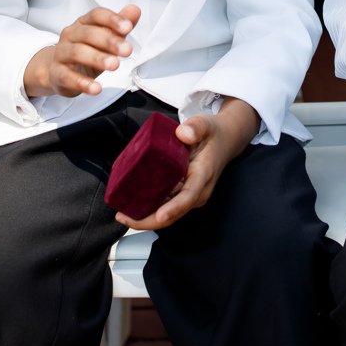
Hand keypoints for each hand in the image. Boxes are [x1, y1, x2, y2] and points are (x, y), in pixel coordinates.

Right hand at [23, 5, 140, 97]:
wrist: (56, 70)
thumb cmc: (85, 51)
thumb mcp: (104, 39)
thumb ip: (119, 26)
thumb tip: (135, 10)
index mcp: (83, 23)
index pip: (96, 15)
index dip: (112, 20)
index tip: (128, 27)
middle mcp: (70, 35)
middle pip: (88, 34)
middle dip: (109, 41)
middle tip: (127, 50)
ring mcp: (61, 54)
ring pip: (77, 53)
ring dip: (97, 59)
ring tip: (115, 65)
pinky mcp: (57, 73)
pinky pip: (67, 77)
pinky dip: (82, 83)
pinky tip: (96, 88)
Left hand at [114, 98, 259, 230]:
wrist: (224, 141)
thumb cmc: (213, 134)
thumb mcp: (206, 124)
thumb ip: (196, 127)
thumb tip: (181, 133)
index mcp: (203, 176)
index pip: (189, 197)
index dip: (174, 208)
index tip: (160, 216)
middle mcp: (197, 192)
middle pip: (173, 214)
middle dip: (148, 221)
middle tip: (122, 216)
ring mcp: (189, 196)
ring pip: (167, 214)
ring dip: (145, 218)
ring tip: (121, 214)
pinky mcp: (182, 195)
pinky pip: (164, 206)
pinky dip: (148, 209)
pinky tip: (130, 205)